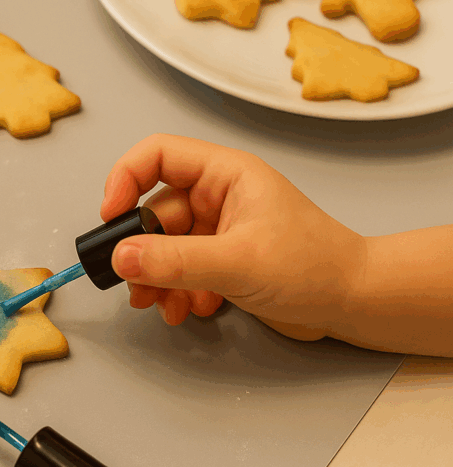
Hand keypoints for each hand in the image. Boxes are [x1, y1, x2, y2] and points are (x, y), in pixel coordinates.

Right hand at [101, 134, 365, 340]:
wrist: (356, 303)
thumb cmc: (316, 267)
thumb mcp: (238, 262)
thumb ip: (175, 260)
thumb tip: (120, 257)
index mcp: (225, 174)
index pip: (157, 156)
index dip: (125, 179)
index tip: (110, 219)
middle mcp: (218, 196)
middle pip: (154, 212)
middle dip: (141, 252)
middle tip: (135, 286)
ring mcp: (219, 230)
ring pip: (164, 247)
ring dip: (157, 279)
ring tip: (163, 307)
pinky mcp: (222, 260)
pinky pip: (181, 271)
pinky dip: (177, 292)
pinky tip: (192, 310)